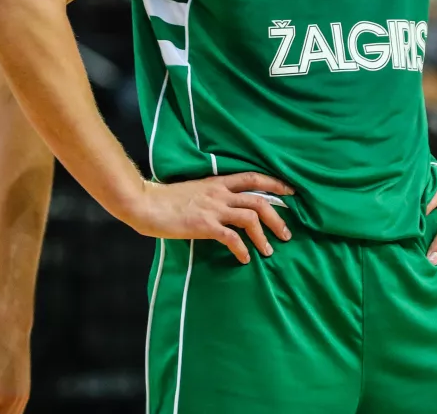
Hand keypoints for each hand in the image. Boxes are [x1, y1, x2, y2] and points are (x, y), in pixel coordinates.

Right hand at [123, 172, 293, 263]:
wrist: (145, 203)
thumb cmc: (165, 199)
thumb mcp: (194, 191)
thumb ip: (211, 196)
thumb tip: (224, 208)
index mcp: (217, 182)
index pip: (252, 178)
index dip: (274, 184)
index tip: (290, 192)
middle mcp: (219, 194)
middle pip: (258, 200)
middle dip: (277, 216)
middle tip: (286, 233)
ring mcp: (213, 209)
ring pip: (250, 218)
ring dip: (264, 235)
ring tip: (269, 250)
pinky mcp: (204, 225)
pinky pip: (232, 238)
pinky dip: (242, 249)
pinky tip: (245, 258)